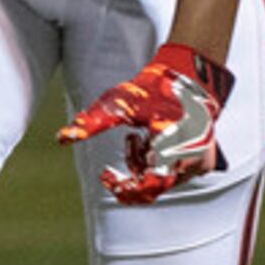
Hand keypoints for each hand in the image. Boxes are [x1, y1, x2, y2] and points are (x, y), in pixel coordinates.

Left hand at [58, 41, 231, 206]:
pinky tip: (151, 139)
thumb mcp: (118, 105)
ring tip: (136, 137)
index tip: (105, 176)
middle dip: (133, 170)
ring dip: (144, 164)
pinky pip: (175, 172)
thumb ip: (91, 123)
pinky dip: (158, 161)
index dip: (123, 188)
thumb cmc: (154, 88)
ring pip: (162, 179)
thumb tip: (61, 138)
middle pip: (153, 186)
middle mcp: (192, 161)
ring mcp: (200, 162)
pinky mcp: (203, 159)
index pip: (147, 188)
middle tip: (126, 145)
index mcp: (173, 151)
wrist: (190, 75)